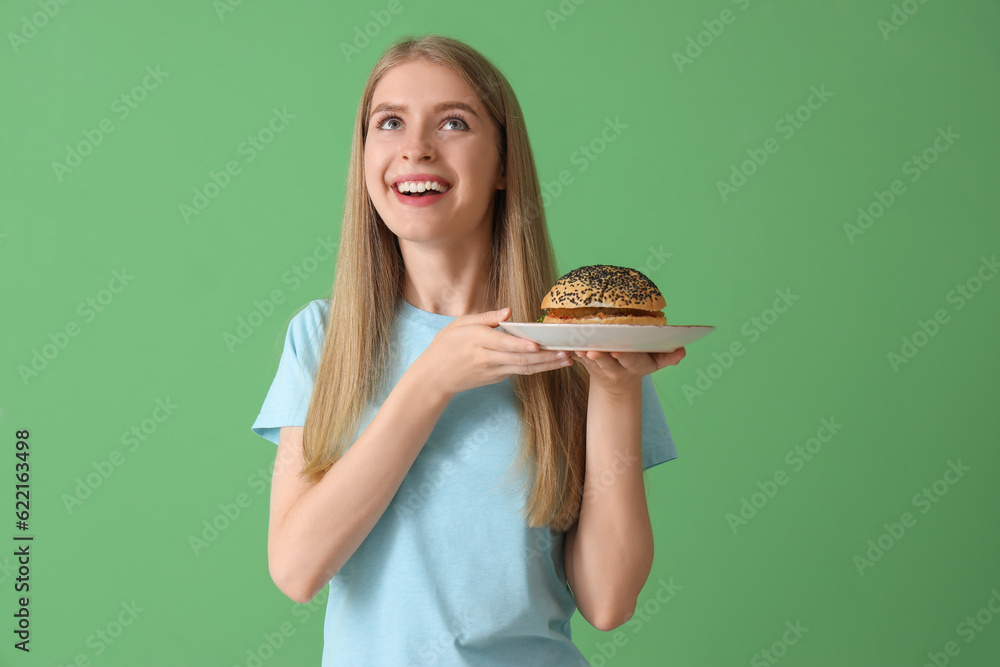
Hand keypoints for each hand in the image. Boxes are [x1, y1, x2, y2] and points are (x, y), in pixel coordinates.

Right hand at [413, 307, 573, 396]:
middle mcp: (487, 358)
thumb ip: (486, 317)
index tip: (538, 345)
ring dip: (547, 365)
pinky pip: (519, 372)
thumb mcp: (460, 324)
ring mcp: (493, 371)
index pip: (503, 344)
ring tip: (567, 359)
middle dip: (545, 358)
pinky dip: (537, 368)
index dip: (521, 346)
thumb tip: (509, 311)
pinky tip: (552, 363)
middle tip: (567, 353)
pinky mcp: (496, 378)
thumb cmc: (446, 345)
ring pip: (524, 369)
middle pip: (520, 360)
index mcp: (477, 341)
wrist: (434, 377)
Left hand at [571, 348, 685, 394]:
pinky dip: (571, 351)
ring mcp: (599, 368)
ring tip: (576, 347)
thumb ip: (669, 357)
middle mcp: (615, 368)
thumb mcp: (657, 363)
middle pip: (606, 363)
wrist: (619, 384)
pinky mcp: (586, 365)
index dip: (623, 357)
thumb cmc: (640, 363)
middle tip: (592, 351)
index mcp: (633, 366)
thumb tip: (682, 351)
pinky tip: (564, 344)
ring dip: (582, 355)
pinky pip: (577, 358)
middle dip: (600, 357)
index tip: (616, 351)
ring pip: (589, 362)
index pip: (629, 360)